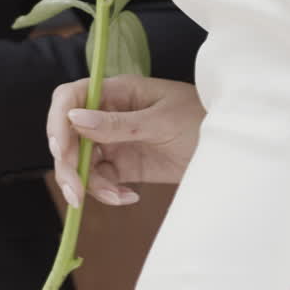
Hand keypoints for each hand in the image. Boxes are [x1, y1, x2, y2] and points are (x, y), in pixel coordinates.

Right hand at [48, 76, 202, 207]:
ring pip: (82, 162)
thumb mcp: (162, 121)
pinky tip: (129, 197)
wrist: (232, 149)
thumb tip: (74, 119)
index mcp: (118, 91)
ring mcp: (115, 140)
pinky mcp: (124, 165)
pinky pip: (101, 179)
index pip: (71, 98)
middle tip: (76, 193)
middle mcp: (109, 114)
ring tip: (118, 197)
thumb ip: (118, 123)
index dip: (58, 121)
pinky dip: (107, 192)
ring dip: (90, 184)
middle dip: (69, 164)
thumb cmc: (204, 120)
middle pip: (70, 135)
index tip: (61, 150)